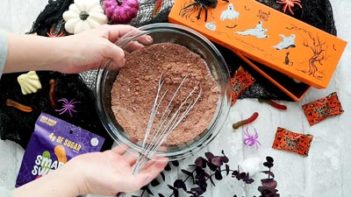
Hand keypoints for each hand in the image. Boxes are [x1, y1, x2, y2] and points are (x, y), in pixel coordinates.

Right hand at [13, 145, 166, 196]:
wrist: (76, 174)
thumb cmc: (94, 180)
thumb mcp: (118, 183)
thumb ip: (135, 181)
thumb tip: (148, 178)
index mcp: (127, 180)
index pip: (147, 173)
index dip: (157, 167)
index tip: (165, 158)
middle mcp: (124, 172)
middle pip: (142, 164)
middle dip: (152, 156)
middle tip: (162, 147)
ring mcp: (116, 164)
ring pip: (133, 155)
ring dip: (142, 149)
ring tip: (151, 141)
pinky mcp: (108, 157)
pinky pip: (121, 149)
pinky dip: (128, 143)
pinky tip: (133, 137)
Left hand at [51, 25, 152, 72]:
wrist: (62, 57)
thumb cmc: (81, 48)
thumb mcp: (104, 47)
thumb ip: (118, 53)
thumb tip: (123, 61)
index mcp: (109, 32)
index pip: (128, 31)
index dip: (139, 35)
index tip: (149, 40)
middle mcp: (107, 40)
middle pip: (125, 42)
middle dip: (136, 47)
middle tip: (146, 53)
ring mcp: (103, 51)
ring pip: (120, 54)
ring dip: (128, 58)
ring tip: (139, 63)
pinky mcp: (98, 61)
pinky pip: (112, 63)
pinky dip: (119, 66)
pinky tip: (124, 70)